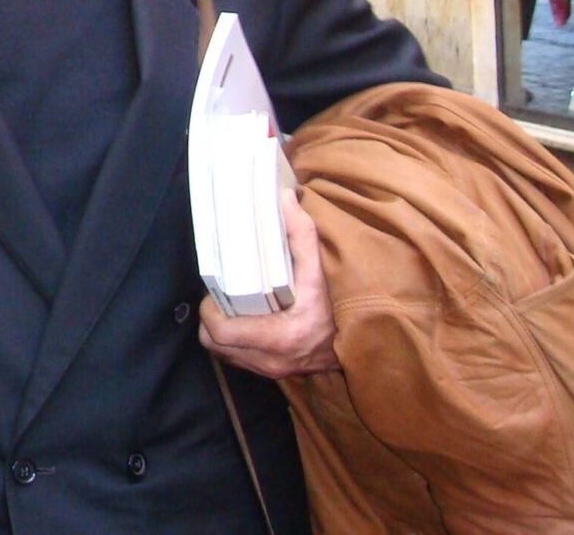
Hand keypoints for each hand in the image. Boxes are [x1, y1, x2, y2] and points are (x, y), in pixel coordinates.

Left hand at [199, 190, 338, 378]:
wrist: (364, 341)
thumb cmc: (339, 305)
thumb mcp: (320, 268)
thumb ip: (301, 234)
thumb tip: (283, 198)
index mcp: (280, 337)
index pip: (220, 332)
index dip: (209, 311)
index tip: (216, 291)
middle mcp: (272, 361)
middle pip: (215, 345)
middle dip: (211, 320)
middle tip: (222, 297)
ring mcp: (273, 372)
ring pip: (225, 354)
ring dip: (222, 333)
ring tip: (232, 308)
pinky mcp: (276, 375)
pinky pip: (240, 360)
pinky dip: (236, 343)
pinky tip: (246, 323)